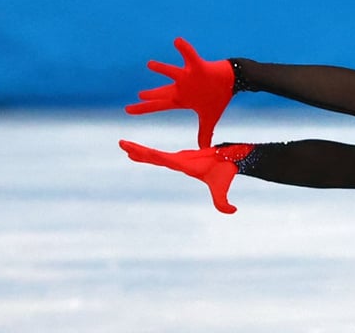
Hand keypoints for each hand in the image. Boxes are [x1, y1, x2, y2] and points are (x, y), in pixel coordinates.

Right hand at [119, 140, 253, 213]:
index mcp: (185, 163)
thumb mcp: (223, 187)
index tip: (135, 150)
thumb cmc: (226, 172)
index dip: (149, 155)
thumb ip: (224, 202)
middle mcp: (181, 159)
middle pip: (156, 154)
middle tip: (121, 144)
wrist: (232, 158)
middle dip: (138, 150)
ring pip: (157, 155)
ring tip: (125, 148)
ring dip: (140, 151)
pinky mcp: (181, 160)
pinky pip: (162, 156)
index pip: (164, 158)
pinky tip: (140, 154)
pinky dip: (149, 154)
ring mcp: (180, 158)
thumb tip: (232, 211)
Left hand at [125, 37, 233, 147]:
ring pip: (173, 72)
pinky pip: (190, 56)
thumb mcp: (210, 118)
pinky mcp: (198, 67)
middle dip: (150, 95)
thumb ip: (204, 133)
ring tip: (149, 65)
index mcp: (181, 99)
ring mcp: (188, 76)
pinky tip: (176, 41)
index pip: (158, 105)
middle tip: (138, 95)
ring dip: (162, 69)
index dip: (144, 108)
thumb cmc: (218, 96)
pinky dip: (184, 49)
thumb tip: (204, 148)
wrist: (232, 81)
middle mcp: (181, 87)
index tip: (128, 110)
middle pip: (162, 92)